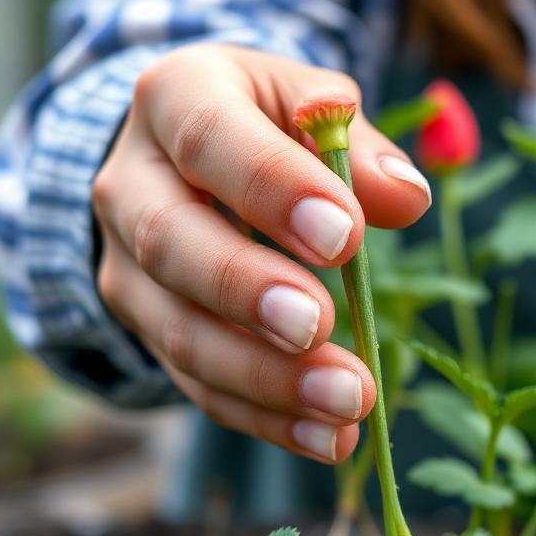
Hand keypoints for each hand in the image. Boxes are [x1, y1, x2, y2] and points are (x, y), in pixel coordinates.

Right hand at [92, 45, 430, 461]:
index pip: (209, 139)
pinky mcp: (148, 329)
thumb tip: (406, 196)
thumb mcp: (306, 104)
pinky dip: (265, 417)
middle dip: (249, 293)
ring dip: (264, 378)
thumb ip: (355, 142)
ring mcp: (128, 266)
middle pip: (172, 244)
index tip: (345, 238)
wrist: (181, 156)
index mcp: (174, 98)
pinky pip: (197, 384)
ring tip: (347, 403)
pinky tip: (328, 438)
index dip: (273, 189)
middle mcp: (131, 184)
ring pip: (180, 332)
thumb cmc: (262, 121)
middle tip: (320, 327)